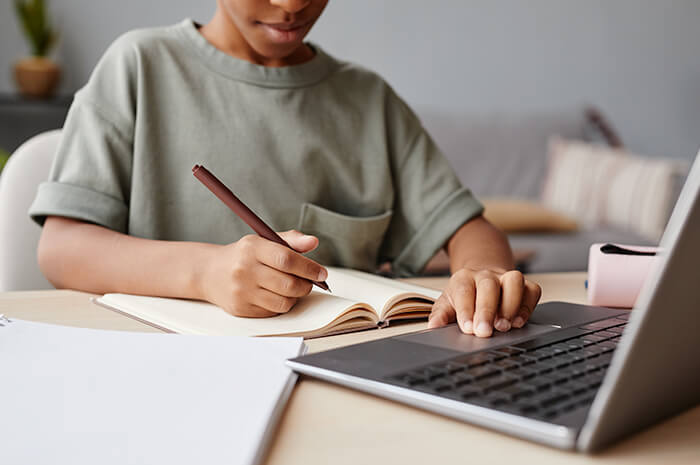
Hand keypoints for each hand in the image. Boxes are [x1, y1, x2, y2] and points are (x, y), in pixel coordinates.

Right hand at [198, 230, 326, 317]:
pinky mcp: (241, 309)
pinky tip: (276, 295)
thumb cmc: (244, 255)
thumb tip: (313, 242)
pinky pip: (273, 312)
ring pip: (284, 301)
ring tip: (293, 288)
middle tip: (310, 282)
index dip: (309, 268)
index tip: (322, 273)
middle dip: (306, 285)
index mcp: (252, 248)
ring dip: (295, 296)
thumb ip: (291, 241)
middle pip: (288, 284)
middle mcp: (244, 269)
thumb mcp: (263, 241)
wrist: (210, 272)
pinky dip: (281, 305)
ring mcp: (241, 291)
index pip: (287, 259)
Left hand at [427, 267, 541, 336]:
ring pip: (514, 282)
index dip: (466, 310)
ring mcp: (507, 278)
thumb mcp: (447, 304)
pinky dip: (527, 306)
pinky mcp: (525, 285)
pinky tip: (519, 322)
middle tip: (485, 332)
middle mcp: (486, 275)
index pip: (464, 291)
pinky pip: (532, 290)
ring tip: (503, 327)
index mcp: (463, 278)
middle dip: (487, 310)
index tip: (468, 329)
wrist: (481, 278)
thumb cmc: (464, 296)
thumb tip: (433, 327)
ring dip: (510, 305)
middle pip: (489, 286)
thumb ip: (440, 316)